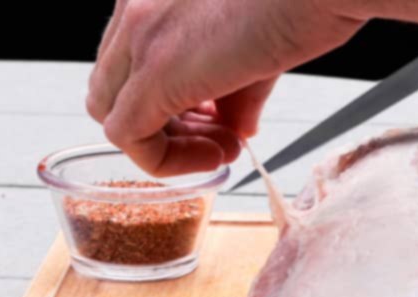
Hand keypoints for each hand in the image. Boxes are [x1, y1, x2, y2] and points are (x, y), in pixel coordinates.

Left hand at [86, 0, 363, 175]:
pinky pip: (130, 136)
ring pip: (113, 114)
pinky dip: (166, 161)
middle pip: (113, 89)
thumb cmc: (304, 4)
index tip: (216, 121)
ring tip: (223, 151)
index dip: (169, 103)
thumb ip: (235, 93)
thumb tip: (237, 130)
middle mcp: (135, 8)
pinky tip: (215, 157)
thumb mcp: (257, 50)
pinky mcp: (154, 73)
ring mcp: (139, 38)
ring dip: (168, 147)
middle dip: (164, 127)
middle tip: (217, 140)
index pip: (130, 63)